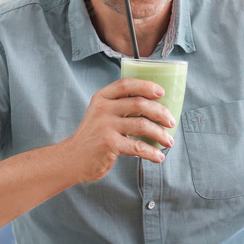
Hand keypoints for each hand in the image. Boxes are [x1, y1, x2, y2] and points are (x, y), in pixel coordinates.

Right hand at [62, 78, 176, 182]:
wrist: (73, 158)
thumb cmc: (93, 136)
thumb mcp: (101, 114)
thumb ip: (120, 106)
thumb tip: (154, 106)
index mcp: (102, 97)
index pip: (126, 84)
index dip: (146, 86)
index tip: (161, 92)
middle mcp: (103, 109)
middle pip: (139, 104)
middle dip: (160, 112)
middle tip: (171, 122)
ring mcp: (105, 126)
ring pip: (142, 125)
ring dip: (160, 134)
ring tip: (169, 141)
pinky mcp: (109, 143)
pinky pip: (137, 146)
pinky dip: (151, 152)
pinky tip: (158, 156)